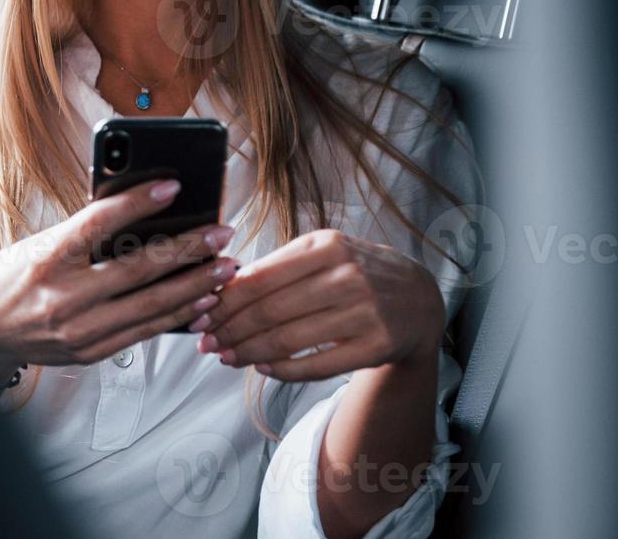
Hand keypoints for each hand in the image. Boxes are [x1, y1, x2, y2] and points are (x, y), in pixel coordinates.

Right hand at [0, 179, 238, 384]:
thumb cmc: (10, 280)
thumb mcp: (36, 245)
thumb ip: (81, 234)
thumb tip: (138, 214)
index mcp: (46, 258)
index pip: (98, 223)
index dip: (138, 203)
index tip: (173, 187)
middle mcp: (64, 296)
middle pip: (138, 269)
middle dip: (188, 249)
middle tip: (221, 233)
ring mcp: (80, 329)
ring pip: (151, 304)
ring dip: (195, 285)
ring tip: (225, 266)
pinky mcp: (91, 351)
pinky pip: (145, 331)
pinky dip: (178, 315)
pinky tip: (203, 300)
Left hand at [196, 229, 443, 380]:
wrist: (419, 298)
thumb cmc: (357, 272)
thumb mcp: (322, 252)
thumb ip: (277, 266)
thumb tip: (221, 288)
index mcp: (327, 245)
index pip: (261, 277)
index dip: (224, 300)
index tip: (198, 314)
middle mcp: (348, 275)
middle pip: (270, 311)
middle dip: (230, 330)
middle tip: (206, 343)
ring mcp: (365, 312)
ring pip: (288, 340)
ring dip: (249, 353)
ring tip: (226, 357)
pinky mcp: (376, 346)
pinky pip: (316, 365)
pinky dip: (283, 371)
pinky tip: (263, 370)